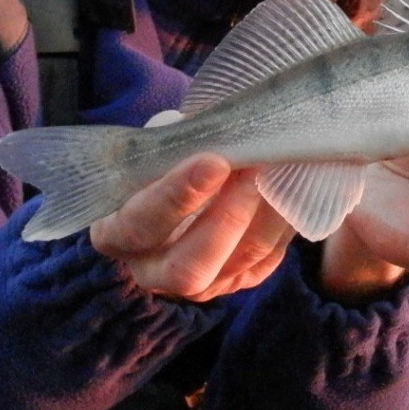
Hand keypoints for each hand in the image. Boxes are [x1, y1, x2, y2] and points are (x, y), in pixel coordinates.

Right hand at [89, 154, 293, 301]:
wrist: (186, 183)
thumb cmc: (165, 159)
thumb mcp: (158, 146)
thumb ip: (178, 142)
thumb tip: (216, 125)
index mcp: (117, 234)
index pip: (140, 225)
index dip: (178, 196)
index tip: (214, 162)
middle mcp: (152, 270)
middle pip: (188, 268)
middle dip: (227, 218)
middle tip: (254, 168)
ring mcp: (199, 284)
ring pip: (238, 263)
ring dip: (265, 214)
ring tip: (280, 167)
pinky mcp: (238, 280)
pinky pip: (267, 258)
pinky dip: (283, 220)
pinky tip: (291, 184)